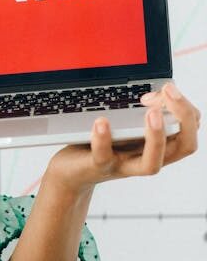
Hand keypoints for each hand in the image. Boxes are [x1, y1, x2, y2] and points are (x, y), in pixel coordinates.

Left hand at [46, 82, 200, 194]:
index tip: (166, 88)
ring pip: (152, 163)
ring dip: (156, 137)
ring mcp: (123, 164)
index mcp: (157, 145)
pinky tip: (101, 121)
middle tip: (170, 92)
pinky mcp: (97, 167)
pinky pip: (103, 157)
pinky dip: (103, 139)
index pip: (189, 130)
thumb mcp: (124, 124)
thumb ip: (138, 111)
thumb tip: (152, 92)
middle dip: (185, 117)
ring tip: (151, 112)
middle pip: (184, 146)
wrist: (70, 171)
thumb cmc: (100, 144)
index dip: (185, 108)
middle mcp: (145, 157)